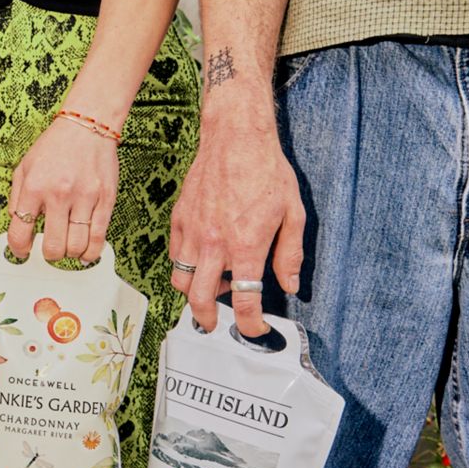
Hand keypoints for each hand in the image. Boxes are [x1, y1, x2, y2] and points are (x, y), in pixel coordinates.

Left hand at [7, 118, 116, 262]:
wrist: (87, 125)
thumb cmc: (55, 147)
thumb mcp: (24, 167)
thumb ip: (17, 199)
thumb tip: (17, 227)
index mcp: (34, 187)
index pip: (20, 232)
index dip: (19, 249)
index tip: (23, 251)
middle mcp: (59, 194)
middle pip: (53, 247)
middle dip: (48, 255)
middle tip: (49, 249)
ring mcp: (85, 198)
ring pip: (76, 247)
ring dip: (70, 254)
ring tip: (68, 246)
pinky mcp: (106, 200)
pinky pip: (99, 238)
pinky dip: (91, 252)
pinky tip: (85, 251)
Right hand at [168, 123, 304, 335]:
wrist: (236, 137)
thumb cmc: (266, 171)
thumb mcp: (293, 213)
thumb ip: (290, 254)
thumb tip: (289, 285)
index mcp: (246, 245)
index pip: (245, 300)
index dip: (251, 324)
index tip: (255, 330)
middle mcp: (214, 243)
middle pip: (199, 299)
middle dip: (207, 320)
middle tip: (215, 324)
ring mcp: (192, 231)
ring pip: (180, 279)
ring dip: (193, 292)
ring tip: (211, 287)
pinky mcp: (179, 219)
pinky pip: (175, 255)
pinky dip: (185, 265)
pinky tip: (202, 258)